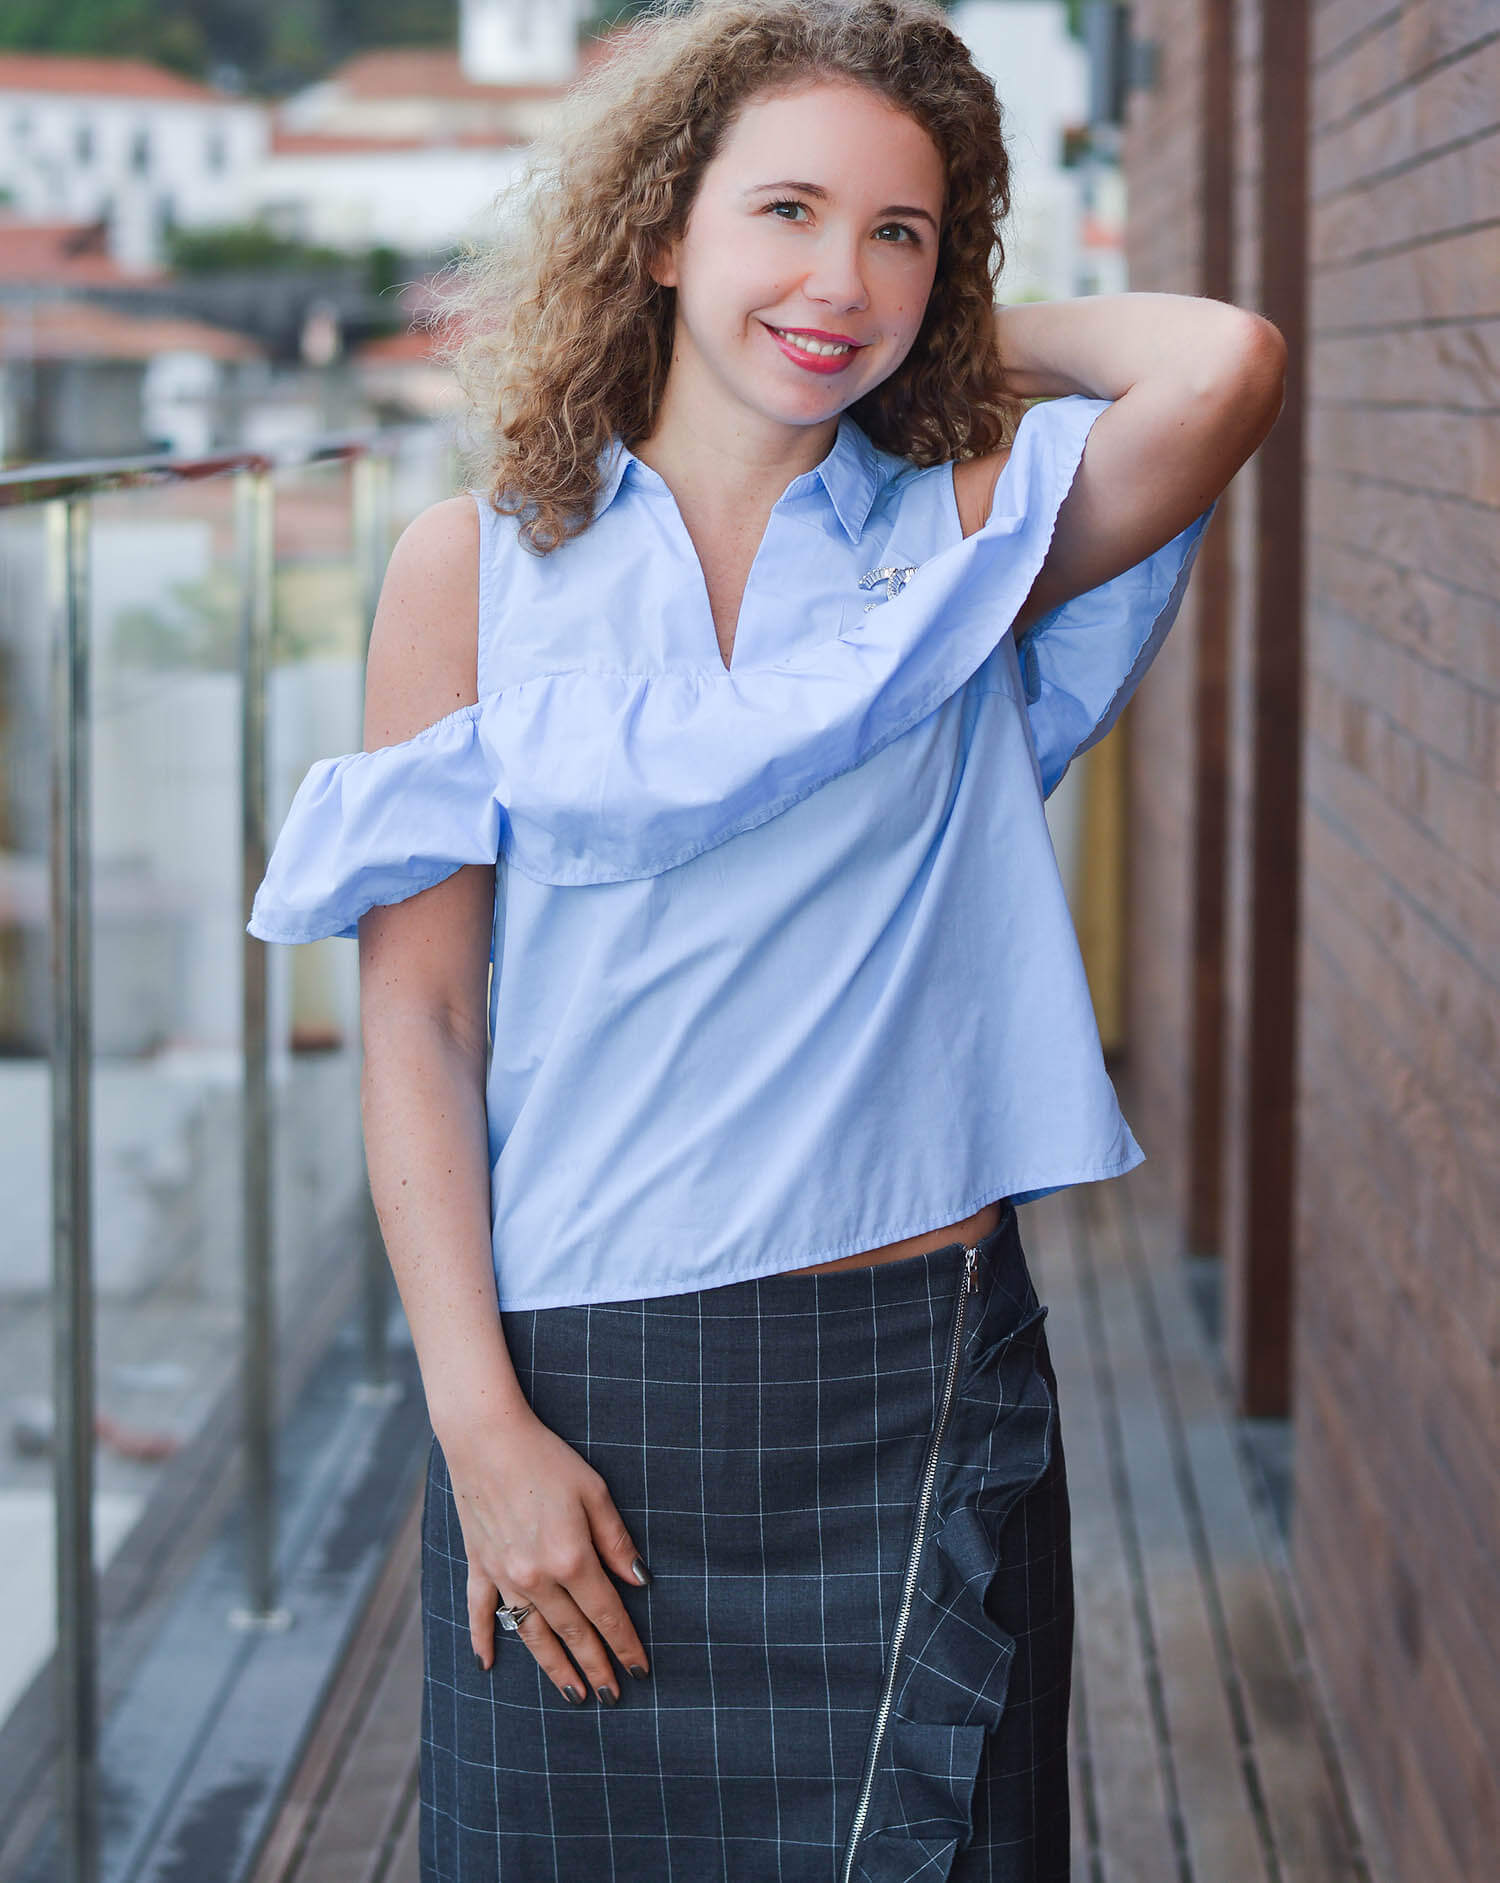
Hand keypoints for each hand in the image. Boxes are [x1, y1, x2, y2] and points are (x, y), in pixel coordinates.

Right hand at [441, 1405, 651, 1703]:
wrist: (486, 1436)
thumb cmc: (547, 1459)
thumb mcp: (594, 1492)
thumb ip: (616, 1542)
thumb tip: (639, 1582)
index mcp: (571, 1559)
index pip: (606, 1614)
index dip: (624, 1644)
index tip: (639, 1670)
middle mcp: (536, 1577)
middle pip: (573, 1632)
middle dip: (595, 1666)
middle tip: (611, 1695)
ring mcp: (504, 1575)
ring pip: (533, 1635)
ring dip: (554, 1667)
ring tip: (573, 1694)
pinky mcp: (479, 1564)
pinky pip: (481, 1612)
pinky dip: (484, 1639)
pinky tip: (488, 1664)